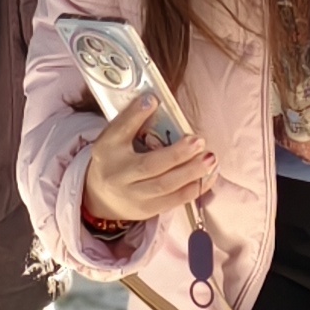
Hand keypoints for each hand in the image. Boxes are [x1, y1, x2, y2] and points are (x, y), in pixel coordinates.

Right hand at [80, 91, 216, 233]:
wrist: (100, 198)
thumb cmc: (114, 160)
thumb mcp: (114, 138)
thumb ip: (131, 121)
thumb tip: (154, 100)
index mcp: (107, 151)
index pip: (119, 131)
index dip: (135, 116)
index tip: (154, 100)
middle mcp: (118, 175)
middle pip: (149, 166)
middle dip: (177, 154)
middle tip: (199, 140)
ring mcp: (133, 196)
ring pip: (165, 186)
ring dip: (191, 172)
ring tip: (210, 158)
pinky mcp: (148, 210)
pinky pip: (174, 201)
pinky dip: (194, 188)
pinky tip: (209, 175)